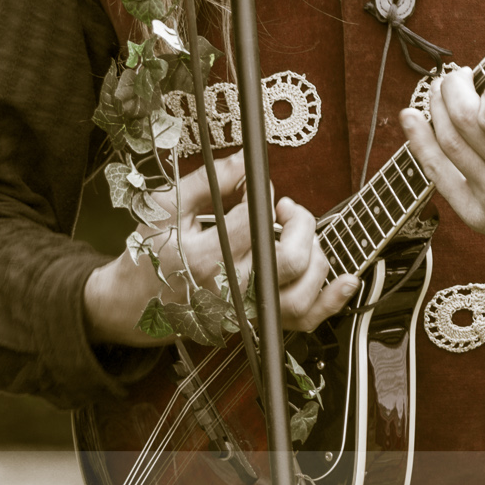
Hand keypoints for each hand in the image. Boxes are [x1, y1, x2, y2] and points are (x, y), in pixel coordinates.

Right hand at [83, 153, 359, 345]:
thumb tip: (244, 161)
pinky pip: (303, 321)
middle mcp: (228, 291)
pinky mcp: (257, 323)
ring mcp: (246, 313)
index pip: (251, 224)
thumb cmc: (151, 252)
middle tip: (289, 209)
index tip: (263, 190)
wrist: (137, 303)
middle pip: (287, 262)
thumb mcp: (167, 208)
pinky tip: (346, 279)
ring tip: (303, 236)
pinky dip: (331, 301)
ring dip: (316, 258)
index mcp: (202, 259)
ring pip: (301, 294)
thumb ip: (208, 181)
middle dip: (301, 226)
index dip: (265, 199)